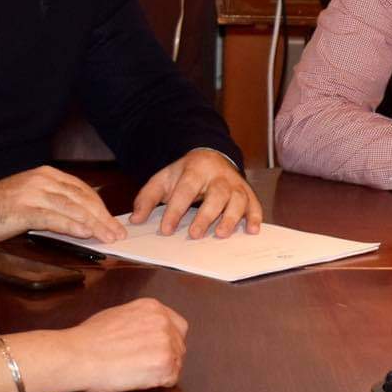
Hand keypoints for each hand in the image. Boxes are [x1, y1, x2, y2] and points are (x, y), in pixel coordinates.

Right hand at [0, 166, 126, 243]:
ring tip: (107, 236)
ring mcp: (33, 193)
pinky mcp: (23, 209)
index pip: (83, 191)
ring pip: (72, 208)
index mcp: (49, 175)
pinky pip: (52, 217)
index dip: (101, 208)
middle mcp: (44, 180)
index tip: (113, 222)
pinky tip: (84, 233)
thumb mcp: (33, 197)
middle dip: (102, 218)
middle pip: (82, 200)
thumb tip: (84, 219)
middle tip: (117, 233)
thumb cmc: (1, 206)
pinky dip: (71, 225)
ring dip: (93, 224)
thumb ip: (56, 202)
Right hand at [60, 298, 188, 391]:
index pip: (176, 326)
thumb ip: (138, 321)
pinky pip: (171, 379)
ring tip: (137, 374)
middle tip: (146, 367)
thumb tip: (142, 332)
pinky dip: (158, 384)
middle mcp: (164, 321)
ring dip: (161, 371)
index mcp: (153, 308)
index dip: (168, 341)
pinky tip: (139, 381)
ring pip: (176, 362)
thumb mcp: (117, 315)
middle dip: (166, 356)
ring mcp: (166, 342)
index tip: (157, 351)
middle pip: (179, 344)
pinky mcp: (164, 364)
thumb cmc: (89, 339)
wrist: (79, 355)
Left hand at [131, 150, 262, 238]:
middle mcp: (219, 176)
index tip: (166, 230)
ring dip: (232, 217)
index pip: (186, 190)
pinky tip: (252, 229)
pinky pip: (254, 203)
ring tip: (222, 234)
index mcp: (195, 170)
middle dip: (206, 215)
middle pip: (216, 194)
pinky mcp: (247, 192)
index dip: (175, 210)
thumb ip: (147, 198)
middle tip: (195, 234)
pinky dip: (255, 216)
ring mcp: (235, 183)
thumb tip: (136, 220)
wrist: (210, 157)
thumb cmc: (185, 174)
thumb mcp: (163, 179)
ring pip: (237, 199)